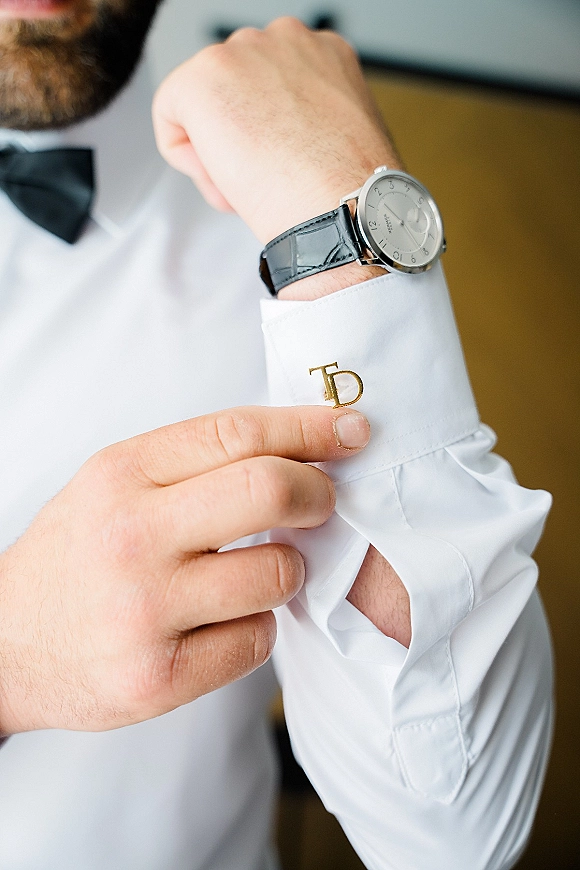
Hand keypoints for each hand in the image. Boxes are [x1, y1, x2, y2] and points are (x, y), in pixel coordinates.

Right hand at [0, 405, 369, 734]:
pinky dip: (257, 627)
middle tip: (324, 502)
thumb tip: (301, 451)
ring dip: (286, 570)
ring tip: (254, 573)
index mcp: (121, 475)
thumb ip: (196, 465)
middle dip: (320, 493)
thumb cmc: (77, 557)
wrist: (7, 645)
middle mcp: (130, 537)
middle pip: (269, 490)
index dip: (309, 428)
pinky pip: (258, 640)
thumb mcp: (115, 487)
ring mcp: (143, 611)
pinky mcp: (157, 678)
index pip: (237, 433)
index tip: (351, 430)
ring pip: (278, 572)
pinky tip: (223, 623)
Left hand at [152, 17, 402, 243]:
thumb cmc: (349, 190)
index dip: (269, 135)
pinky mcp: (203, 78)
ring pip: (203, 103)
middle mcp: (284, 39)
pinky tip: (224, 178)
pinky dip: (186, 157)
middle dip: (240, 137)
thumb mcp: (341, 138)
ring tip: (250, 183)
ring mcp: (242, 53)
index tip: (282, 166)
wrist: (342, 206)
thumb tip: (277, 141)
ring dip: (217, 148)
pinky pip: (168, 116)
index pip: (270, 85)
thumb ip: (309, 121)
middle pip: (234, 89)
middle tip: (263, 180)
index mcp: (324, 53)